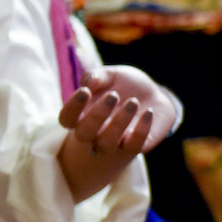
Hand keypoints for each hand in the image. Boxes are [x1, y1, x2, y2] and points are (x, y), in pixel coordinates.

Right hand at [57, 87, 157, 202]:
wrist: (154, 94)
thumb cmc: (125, 85)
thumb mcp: (111, 75)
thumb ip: (97, 76)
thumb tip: (88, 82)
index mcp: (82, 114)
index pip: (66, 119)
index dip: (72, 107)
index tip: (85, 91)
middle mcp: (95, 132)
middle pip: (84, 134)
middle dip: (96, 115)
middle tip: (113, 95)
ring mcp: (115, 141)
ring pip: (107, 143)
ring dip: (119, 122)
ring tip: (134, 102)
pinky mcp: (136, 146)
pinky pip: (135, 146)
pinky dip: (141, 130)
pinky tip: (148, 112)